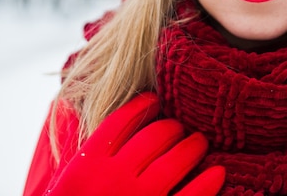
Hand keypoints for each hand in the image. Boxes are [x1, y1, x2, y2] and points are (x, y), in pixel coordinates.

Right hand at [46, 92, 224, 195]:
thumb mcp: (69, 186)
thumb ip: (92, 158)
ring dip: (194, 145)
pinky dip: (210, 180)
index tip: (154, 100)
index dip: (142, 106)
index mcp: (85, 168)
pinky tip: (218, 173)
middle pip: (156, 134)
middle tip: (181, 128)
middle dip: (174, 127)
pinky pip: (195, 193)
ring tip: (200, 143)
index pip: (122, 121)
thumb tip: (129, 124)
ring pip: (179, 156)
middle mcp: (112, 180)